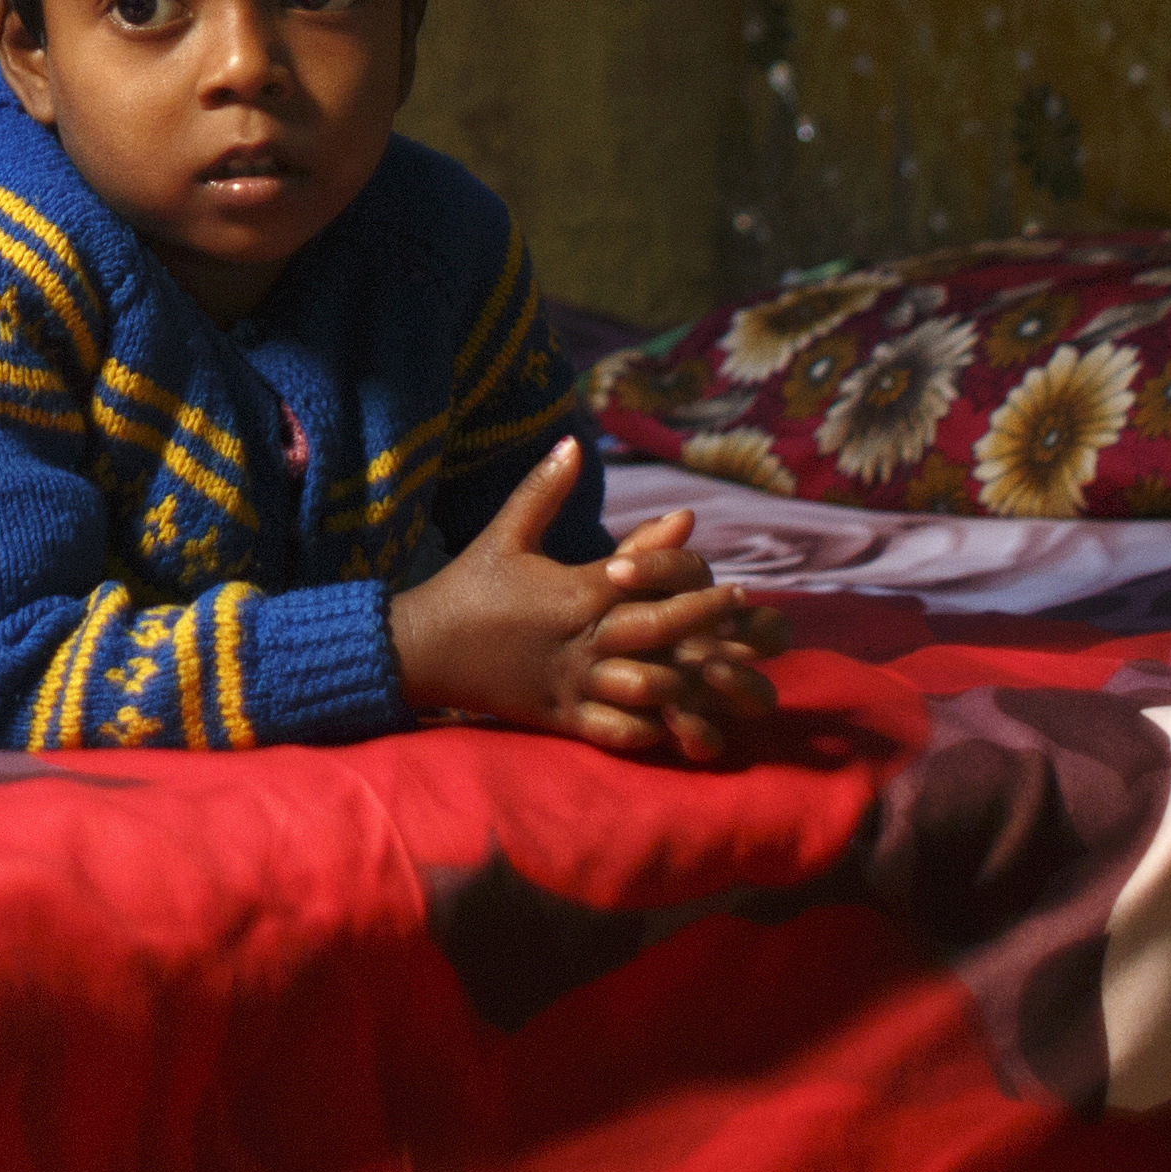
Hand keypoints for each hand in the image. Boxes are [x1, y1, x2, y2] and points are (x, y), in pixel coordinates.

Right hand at [382, 442, 791, 762]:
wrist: (421, 648)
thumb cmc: (468, 586)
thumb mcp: (506, 532)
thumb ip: (545, 489)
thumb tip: (574, 441)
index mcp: (573, 592)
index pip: (648, 587)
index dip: (696, 588)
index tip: (735, 587)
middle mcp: (580, 640)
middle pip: (660, 636)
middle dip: (710, 634)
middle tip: (749, 633)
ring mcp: (572, 683)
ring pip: (647, 690)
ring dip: (690, 686)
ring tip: (725, 682)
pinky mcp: (561, 717)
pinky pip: (615, 730)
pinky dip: (651, 729)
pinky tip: (678, 723)